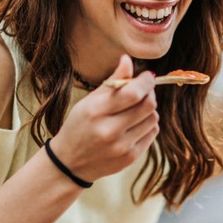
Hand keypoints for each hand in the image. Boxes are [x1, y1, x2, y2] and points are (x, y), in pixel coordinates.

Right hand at [49, 54, 157, 182]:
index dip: (146, 82)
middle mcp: (109, 130)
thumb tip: (128, 59)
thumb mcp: (89, 102)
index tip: (147, 76)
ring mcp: (121, 146)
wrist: (69, 163)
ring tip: (136, 109)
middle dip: (150, 93)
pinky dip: (148, 124)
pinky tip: (135, 124)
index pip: (132, 93)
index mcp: (95, 111)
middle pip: (148, 105)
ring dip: (149, 110)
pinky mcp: (130, 158)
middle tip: (143, 91)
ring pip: (153, 119)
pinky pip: (152, 133)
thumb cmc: (79, 126)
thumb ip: (112, 82)